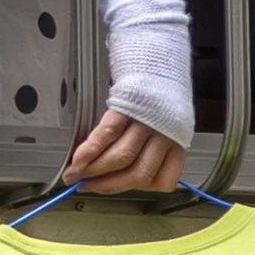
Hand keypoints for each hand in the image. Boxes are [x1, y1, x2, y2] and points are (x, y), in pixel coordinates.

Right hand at [63, 103, 188, 195]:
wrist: (154, 65)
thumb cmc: (157, 102)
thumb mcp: (164, 130)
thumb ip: (147, 155)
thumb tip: (107, 179)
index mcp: (177, 146)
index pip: (161, 181)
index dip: (132, 188)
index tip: (109, 189)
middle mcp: (165, 135)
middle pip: (138, 173)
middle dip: (107, 184)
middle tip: (85, 186)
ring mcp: (147, 121)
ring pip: (121, 157)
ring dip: (94, 170)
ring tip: (76, 174)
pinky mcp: (128, 106)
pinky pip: (108, 133)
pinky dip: (90, 149)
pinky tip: (78, 158)